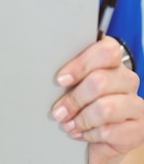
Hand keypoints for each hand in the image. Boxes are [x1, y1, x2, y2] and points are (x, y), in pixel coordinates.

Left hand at [51, 36, 143, 163]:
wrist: (103, 136)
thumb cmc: (85, 103)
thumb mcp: (76, 84)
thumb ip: (70, 74)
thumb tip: (51, 75)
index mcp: (112, 61)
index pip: (106, 51)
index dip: (81, 65)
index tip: (61, 80)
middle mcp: (127, 79)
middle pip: (100, 81)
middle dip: (74, 99)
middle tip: (59, 111)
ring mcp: (136, 103)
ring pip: (105, 108)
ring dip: (81, 119)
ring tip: (69, 125)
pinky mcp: (139, 128)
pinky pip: (109, 131)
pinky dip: (90, 134)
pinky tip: (83, 134)